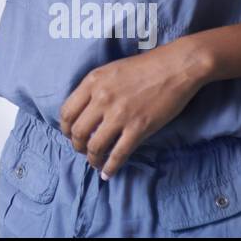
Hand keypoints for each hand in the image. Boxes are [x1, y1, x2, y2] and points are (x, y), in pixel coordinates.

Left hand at [58, 38, 212, 178]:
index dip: (65, 128)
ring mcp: (120, 114)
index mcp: (92, 82)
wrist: (175, 66)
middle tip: (82, 150)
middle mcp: (101, 98)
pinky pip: (118, 154)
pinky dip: (110, 168)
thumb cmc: (144, 67)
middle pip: (77, 132)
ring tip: (95, 162)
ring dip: (92, 159)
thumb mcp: (109, 70)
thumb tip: (83, 111)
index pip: (67, 112)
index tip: (70, 135)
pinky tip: (107, 173)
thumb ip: (94, 88)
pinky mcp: (139, 128)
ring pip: (95, 146)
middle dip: (77, 146)